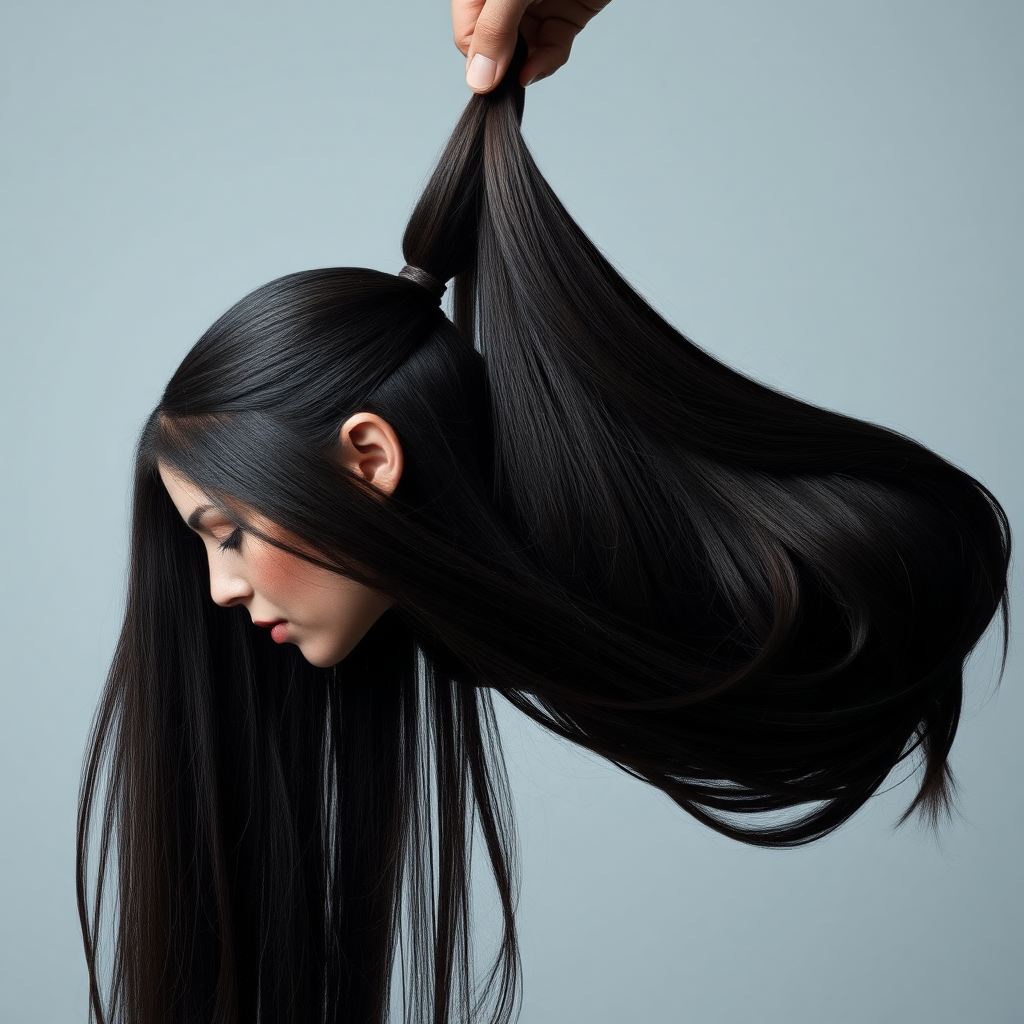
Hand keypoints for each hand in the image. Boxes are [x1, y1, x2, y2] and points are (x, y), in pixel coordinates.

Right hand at [453, 0, 611, 93]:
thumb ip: (495, 30)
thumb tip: (478, 80)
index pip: (467, 34)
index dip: (480, 58)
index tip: (493, 75)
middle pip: (496, 47)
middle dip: (505, 66)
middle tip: (511, 78)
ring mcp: (536, 5)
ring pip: (525, 53)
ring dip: (528, 67)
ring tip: (530, 70)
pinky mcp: (566, 14)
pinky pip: (551, 49)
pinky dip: (547, 62)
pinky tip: (538, 68)